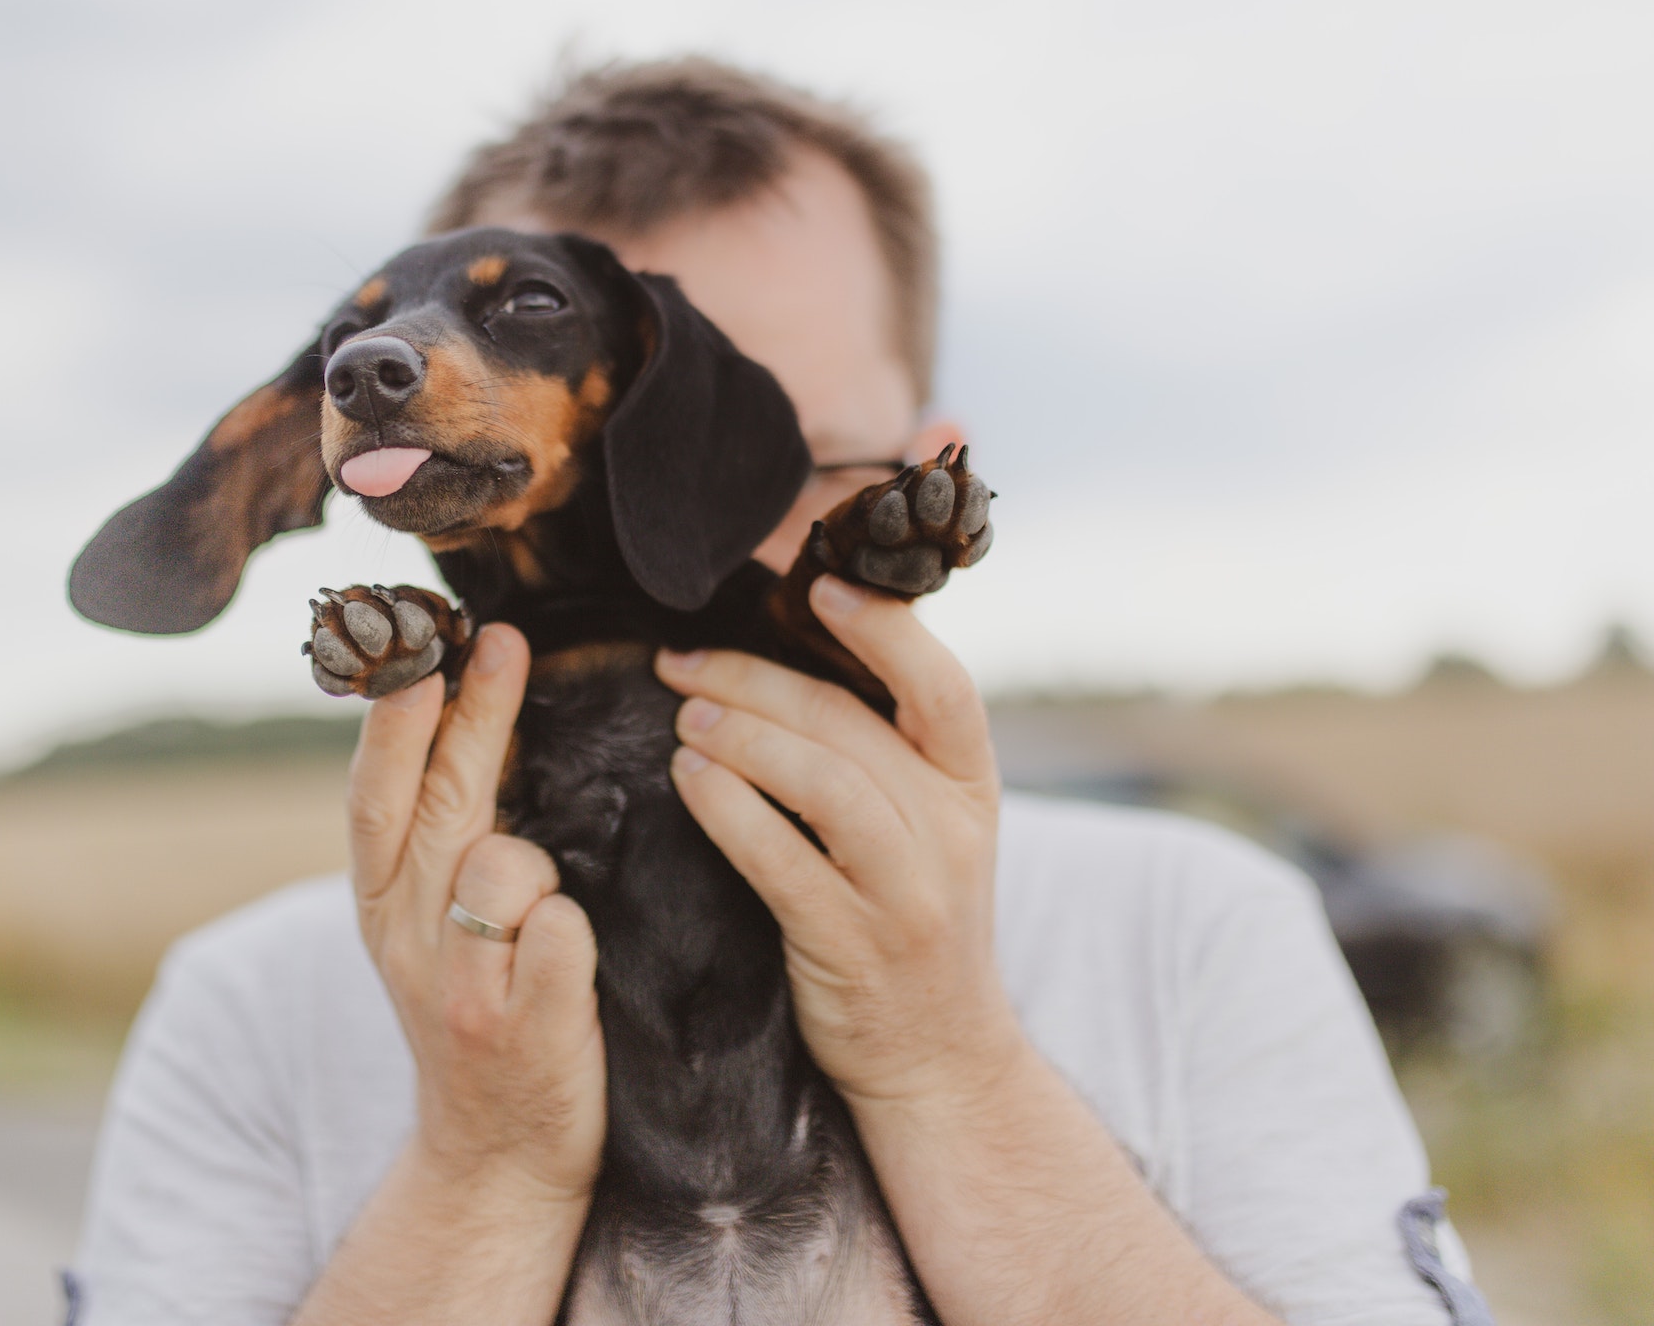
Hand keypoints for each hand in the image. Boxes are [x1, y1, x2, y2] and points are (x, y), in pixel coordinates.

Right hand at [347, 623, 604, 1201]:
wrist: (495, 1159)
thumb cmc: (481, 1012)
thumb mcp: (430, 926)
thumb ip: (438, 835)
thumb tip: (457, 703)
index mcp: (380, 905)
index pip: (375, 795)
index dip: (395, 719)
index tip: (425, 645)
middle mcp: (407, 940)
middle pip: (439, 806)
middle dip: (470, 715)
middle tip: (503, 641)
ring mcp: (464, 988)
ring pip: (505, 866)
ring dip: (537, 868)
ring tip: (543, 920)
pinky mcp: (524, 1029)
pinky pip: (561, 933)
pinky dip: (573, 932)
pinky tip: (569, 963)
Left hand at [655, 575, 1020, 1109]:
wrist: (941, 1064)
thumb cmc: (910, 925)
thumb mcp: (930, 833)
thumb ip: (885, 756)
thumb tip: (796, 658)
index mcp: (971, 790)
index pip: (944, 688)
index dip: (885, 631)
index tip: (817, 589)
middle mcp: (951, 833)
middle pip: (853, 726)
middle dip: (758, 680)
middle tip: (683, 660)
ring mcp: (907, 893)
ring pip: (825, 784)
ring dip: (743, 737)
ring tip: (682, 716)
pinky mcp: (853, 946)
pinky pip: (784, 862)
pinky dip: (731, 811)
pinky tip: (689, 781)